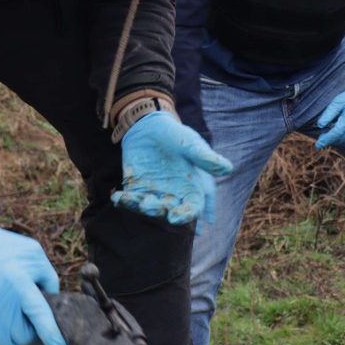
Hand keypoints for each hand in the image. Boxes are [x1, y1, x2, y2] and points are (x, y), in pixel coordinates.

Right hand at [0, 214, 67, 344]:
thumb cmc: (2, 249)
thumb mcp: (33, 253)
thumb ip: (49, 280)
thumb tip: (54, 311)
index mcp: (18, 281)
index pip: (39, 317)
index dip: (53, 338)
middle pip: (25, 338)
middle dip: (38, 340)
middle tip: (41, 333)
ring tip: (27, 339)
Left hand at [112, 111, 232, 224]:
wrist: (149, 126)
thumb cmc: (176, 135)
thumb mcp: (191, 144)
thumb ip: (205, 158)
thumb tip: (228, 169)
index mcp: (192, 188)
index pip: (193, 208)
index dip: (187, 215)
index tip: (177, 218)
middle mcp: (174, 195)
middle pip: (171, 212)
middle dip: (164, 214)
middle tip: (155, 207)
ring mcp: (154, 193)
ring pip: (150, 207)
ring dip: (144, 207)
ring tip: (141, 201)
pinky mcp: (135, 188)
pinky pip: (130, 199)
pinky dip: (124, 200)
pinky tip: (117, 197)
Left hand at [315, 84, 344, 148]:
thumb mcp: (337, 102)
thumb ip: (328, 114)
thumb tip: (320, 125)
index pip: (339, 130)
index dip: (328, 138)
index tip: (318, 144)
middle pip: (342, 137)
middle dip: (330, 139)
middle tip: (322, 135)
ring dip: (337, 140)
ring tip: (331, 132)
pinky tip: (340, 134)